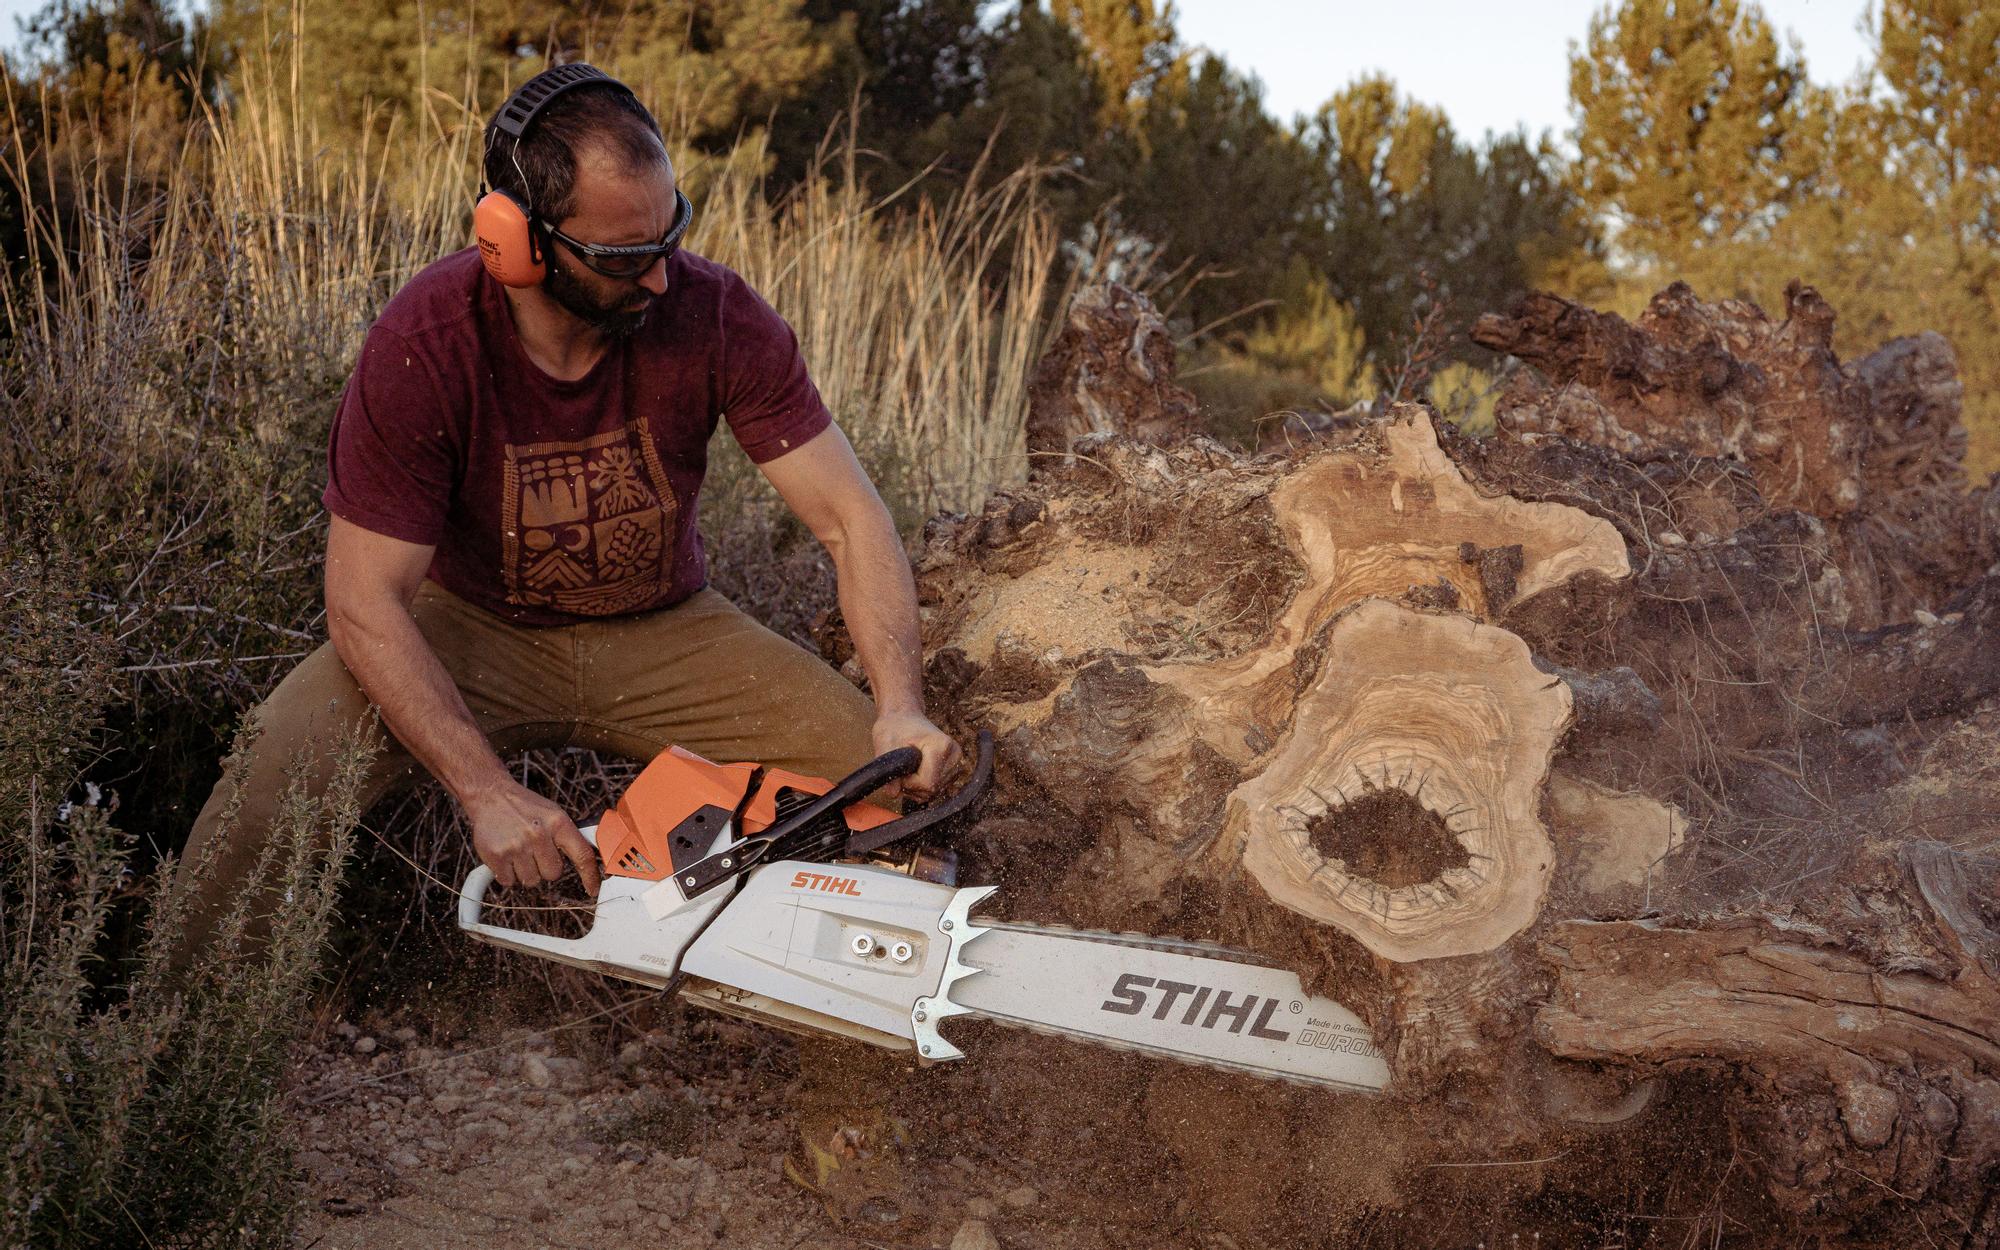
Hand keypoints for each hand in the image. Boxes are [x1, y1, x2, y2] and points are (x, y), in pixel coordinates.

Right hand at [464, 781, 601, 895]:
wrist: (489, 796)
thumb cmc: (523, 807)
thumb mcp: (553, 814)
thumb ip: (567, 836)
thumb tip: (587, 859)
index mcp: (558, 822)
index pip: (582, 855)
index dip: (590, 876)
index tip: (592, 889)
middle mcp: (539, 834)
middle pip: (553, 874)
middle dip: (544, 867)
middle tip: (534, 851)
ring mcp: (517, 846)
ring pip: (531, 880)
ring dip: (524, 871)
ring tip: (518, 850)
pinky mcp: (497, 856)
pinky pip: (509, 881)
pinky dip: (506, 873)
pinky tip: (505, 854)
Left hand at [871, 711, 960, 802]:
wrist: (904, 717)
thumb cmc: (894, 727)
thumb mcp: (884, 744)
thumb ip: (887, 769)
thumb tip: (893, 793)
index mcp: (941, 746)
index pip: (927, 783)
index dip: (908, 783)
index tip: (899, 770)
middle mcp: (954, 755)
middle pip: (932, 790)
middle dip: (912, 786)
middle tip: (901, 769)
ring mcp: (956, 762)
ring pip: (935, 792)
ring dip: (916, 787)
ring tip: (907, 769)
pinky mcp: (953, 769)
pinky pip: (937, 789)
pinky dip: (922, 786)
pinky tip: (914, 773)